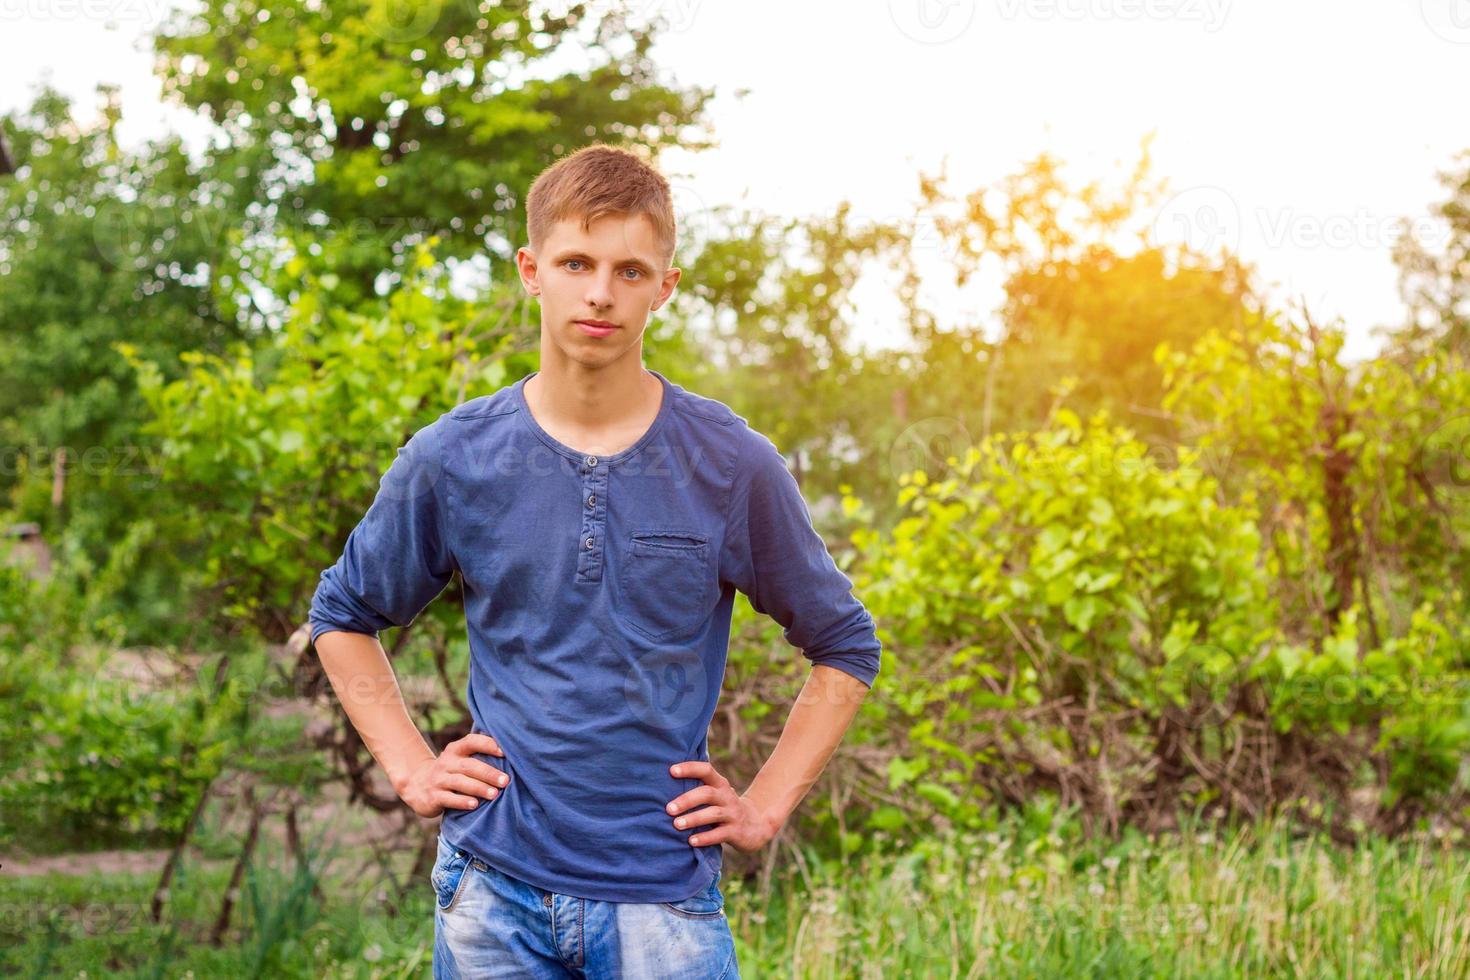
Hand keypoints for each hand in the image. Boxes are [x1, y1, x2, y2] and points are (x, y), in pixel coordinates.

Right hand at [400, 733, 509, 818]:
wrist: (416, 785)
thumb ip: (479, 754)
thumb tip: (513, 753)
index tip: (504, 752)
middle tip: (505, 781)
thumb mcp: (460, 759)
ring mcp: (438, 780)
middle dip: (488, 773)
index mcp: (455, 750)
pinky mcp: (433, 796)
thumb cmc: (450, 771)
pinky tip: (474, 805)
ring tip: (494, 794)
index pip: (471, 742)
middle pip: (469, 766)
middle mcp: (446, 762)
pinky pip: (448, 798)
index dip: (487, 744)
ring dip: (478, 788)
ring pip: (459, 782)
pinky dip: (462, 801)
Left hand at [665, 760, 780, 852]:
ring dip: (694, 818)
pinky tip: (691, 841)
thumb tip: (664, 781)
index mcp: (720, 784)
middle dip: (687, 800)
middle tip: (668, 808)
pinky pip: (720, 834)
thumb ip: (698, 787)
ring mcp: (733, 814)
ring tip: (676, 824)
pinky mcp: (736, 832)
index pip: (706, 770)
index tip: (671, 771)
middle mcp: (727, 796)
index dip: (690, 768)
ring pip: (713, 814)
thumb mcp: (716, 795)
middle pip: (707, 793)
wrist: (755, 826)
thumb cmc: (724, 808)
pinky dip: (705, 838)